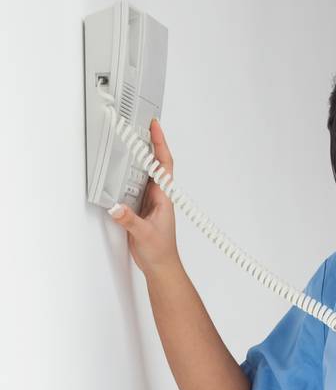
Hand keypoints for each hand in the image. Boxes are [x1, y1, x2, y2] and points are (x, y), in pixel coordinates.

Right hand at [106, 119, 180, 276]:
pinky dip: (129, 171)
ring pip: (145, 171)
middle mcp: (158, 195)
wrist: (161, 266)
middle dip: (149, 141)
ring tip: (131, 137)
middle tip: (141, 123)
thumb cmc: (160, 252)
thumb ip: (129, 220)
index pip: (163, 164)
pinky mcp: (141, 206)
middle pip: (155, 162)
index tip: (155, 126)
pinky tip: (122, 165)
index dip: (160, 143)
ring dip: (139, 154)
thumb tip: (117, 207)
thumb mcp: (143, 234)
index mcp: (163, 197)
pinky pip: (135, 183)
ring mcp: (150, 200)